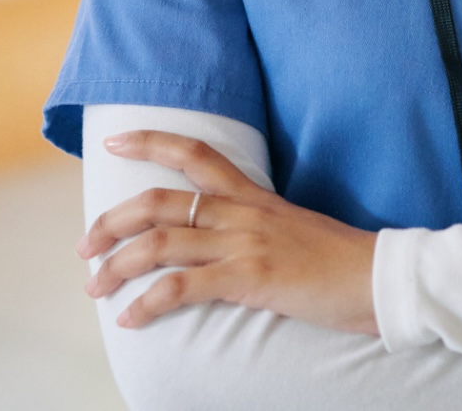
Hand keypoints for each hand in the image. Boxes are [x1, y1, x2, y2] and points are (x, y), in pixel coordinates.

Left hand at [77, 131, 377, 334]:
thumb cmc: (336, 258)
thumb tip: (219, 236)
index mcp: (253, 195)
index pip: (195, 153)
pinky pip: (181, 287)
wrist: (376, 276)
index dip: (151, 141)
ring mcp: (244, 243)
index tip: (115, 140)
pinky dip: (146, 304)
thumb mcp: (291, 226)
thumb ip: (254, 224)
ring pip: (160, 242)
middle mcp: (242, 212)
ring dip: (117, 265)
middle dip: (112, 221)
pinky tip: (128, 320)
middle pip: (159, 201)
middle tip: (85, 245)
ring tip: (95, 287)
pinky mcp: (248, 277)